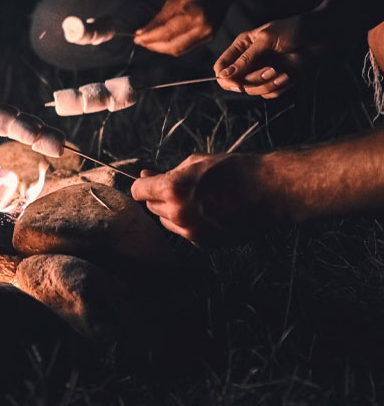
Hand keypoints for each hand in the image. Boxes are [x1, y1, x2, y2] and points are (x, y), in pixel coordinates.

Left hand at [131, 153, 279, 246]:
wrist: (268, 191)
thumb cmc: (233, 170)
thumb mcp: (195, 162)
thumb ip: (167, 172)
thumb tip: (146, 176)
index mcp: (173, 189)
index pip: (138, 191)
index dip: (143, 184)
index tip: (148, 180)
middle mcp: (178, 213)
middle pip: (150, 207)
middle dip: (158, 196)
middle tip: (177, 186)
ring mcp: (191, 231)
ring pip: (165, 221)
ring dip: (171, 211)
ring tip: (195, 198)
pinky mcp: (204, 242)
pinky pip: (183, 232)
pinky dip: (188, 223)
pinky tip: (206, 211)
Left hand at [134, 0, 225, 55]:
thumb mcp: (173, 0)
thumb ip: (158, 20)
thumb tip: (141, 34)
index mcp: (196, 16)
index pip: (167, 33)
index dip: (150, 38)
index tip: (136, 38)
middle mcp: (204, 29)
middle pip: (173, 46)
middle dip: (154, 46)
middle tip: (140, 41)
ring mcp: (208, 35)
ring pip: (179, 49)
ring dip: (161, 48)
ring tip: (148, 42)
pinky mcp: (209, 37)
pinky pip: (186, 46)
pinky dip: (171, 45)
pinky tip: (161, 40)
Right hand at [213, 12, 335, 97]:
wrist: (323, 35)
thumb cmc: (294, 30)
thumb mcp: (266, 41)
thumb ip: (245, 60)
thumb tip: (223, 76)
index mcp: (241, 47)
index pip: (221, 68)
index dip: (225, 78)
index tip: (238, 84)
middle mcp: (249, 60)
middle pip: (236, 83)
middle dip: (253, 81)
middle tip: (271, 71)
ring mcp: (262, 71)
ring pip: (253, 90)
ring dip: (269, 85)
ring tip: (284, 73)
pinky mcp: (276, 80)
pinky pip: (269, 94)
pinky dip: (279, 88)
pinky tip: (290, 77)